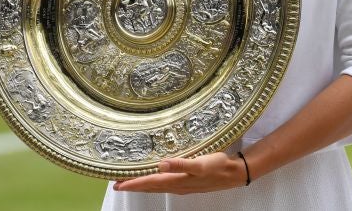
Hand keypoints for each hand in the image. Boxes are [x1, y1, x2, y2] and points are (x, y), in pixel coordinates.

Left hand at [112, 152, 246, 193]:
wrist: (234, 174)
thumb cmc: (218, 166)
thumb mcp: (201, 163)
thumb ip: (181, 164)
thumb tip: (160, 165)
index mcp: (177, 181)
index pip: (150, 183)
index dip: (133, 183)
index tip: (118, 184)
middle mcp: (177, 185)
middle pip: (151, 187)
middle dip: (134, 186)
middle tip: (117, 184)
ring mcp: (183, 185)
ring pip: (157, 187)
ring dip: (143, 185)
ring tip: (131, 182)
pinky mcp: (188, 183)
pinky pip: (165, 185)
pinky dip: (155, 183)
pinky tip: (156, 178)